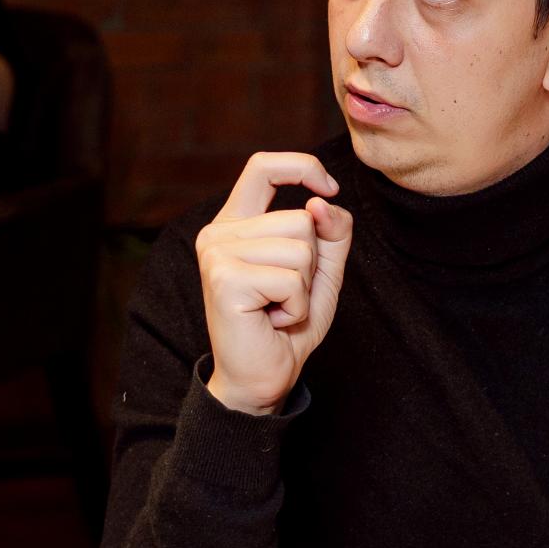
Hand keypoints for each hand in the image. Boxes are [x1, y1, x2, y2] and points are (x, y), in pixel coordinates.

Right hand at [198, 152, 354, 415]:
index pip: (263, 167)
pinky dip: (296, 306)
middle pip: (300, 219)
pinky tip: (273, 320)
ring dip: (303, 289)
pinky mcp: (225, 279)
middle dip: (311, 264)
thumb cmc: (286, 326)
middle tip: (284, 296)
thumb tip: (323, 201)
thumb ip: (331, 233)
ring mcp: (217, 254)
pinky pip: (291, 279)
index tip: (328, 189)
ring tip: (278, 309)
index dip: (302, 167)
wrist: (261, 380)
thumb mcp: (320, 273)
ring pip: (300, 248)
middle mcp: (219, 233)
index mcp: (236, 224)